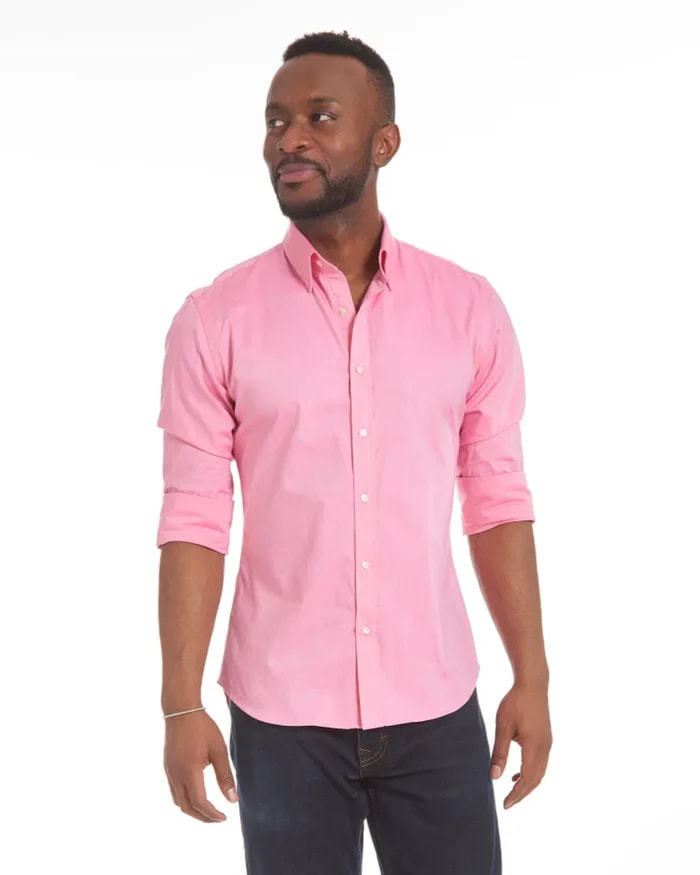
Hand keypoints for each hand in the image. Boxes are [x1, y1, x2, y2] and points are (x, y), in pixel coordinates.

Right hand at [163, 709, 238, 821]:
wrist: (181, 711)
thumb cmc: (203, 728)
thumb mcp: (219, 750)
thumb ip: (225, 776)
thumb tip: (232, 800)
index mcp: (190, 772)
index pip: (200, 804)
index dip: (212, 814)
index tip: (225, 817)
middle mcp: (176, 776)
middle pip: (187, 808)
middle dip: (203, 817)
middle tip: (218, 818)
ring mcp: (169, 772)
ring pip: (178, 802)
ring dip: (193, 810)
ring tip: (208, 810)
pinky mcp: (167, 767)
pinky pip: (174, 792)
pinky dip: (186, 800)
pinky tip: (196, 796)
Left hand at [489, 681, 551, 809]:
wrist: (533, 684)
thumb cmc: (515, 703)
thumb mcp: (503, 727)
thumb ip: (500, 752)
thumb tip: (495, 777)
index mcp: (535, 747)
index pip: (527, 779)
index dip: (517, 794)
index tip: (506, 805)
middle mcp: (545, 748)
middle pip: (536, 779)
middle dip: (523, 793)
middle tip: (508, 803)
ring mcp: (548, 743)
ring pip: (540, 772)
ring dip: (528, 783)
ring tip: (512, 791)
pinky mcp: (546, 738)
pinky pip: (541, 762)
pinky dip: (531, 772)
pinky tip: (518, 772)